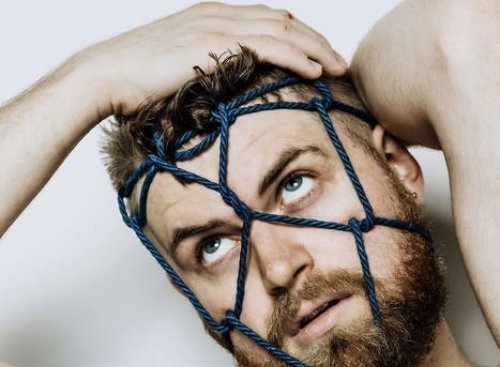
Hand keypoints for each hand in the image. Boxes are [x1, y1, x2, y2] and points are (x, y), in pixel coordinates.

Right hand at [77, 2, 346, 115]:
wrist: (106, 74)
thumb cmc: (136, 81)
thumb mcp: (176, 71)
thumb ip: (204, 72)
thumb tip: (220, 93)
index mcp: (213, 18)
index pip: (268, 22)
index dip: (298, 39)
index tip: (318, 59)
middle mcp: (220, 14)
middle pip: (283, 21)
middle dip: (316, 41)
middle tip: (339, 63)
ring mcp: (218, 24)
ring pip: (283, 31)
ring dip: (315, 49)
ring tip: (338, 68)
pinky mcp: (215, 42)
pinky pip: (268, 46)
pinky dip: (296, 57)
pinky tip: (315, 71)